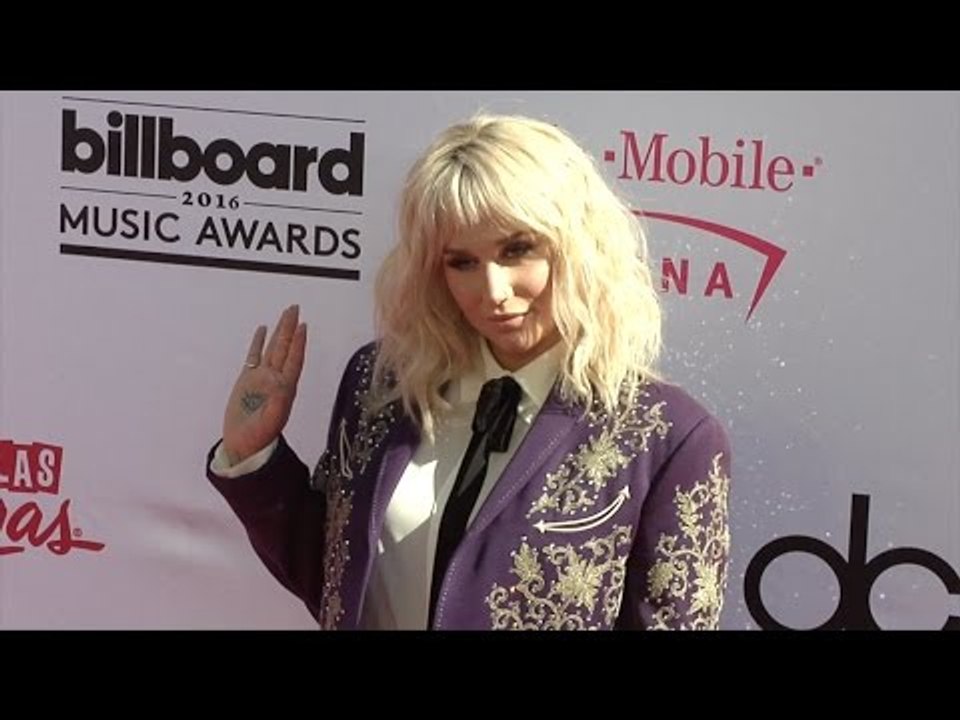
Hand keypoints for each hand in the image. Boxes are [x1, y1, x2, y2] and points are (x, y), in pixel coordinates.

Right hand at [221, 304, 306, 464]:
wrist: (244, 446)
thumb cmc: (258, 438)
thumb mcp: (270, 423)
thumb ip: (277, 405)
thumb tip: (284, 388)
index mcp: (284, 388)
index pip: (294, 360)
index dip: (298, 343)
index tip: (303, 325)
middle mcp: (275, 380)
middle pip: (284, 348)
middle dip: (289, 328)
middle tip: (294, 308)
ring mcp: (261, 379)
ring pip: (271, 349)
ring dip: (278, 332)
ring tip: (284, 314)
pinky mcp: (247, 381)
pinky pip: (254, 356)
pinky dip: (258, 343)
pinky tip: (262, 330)